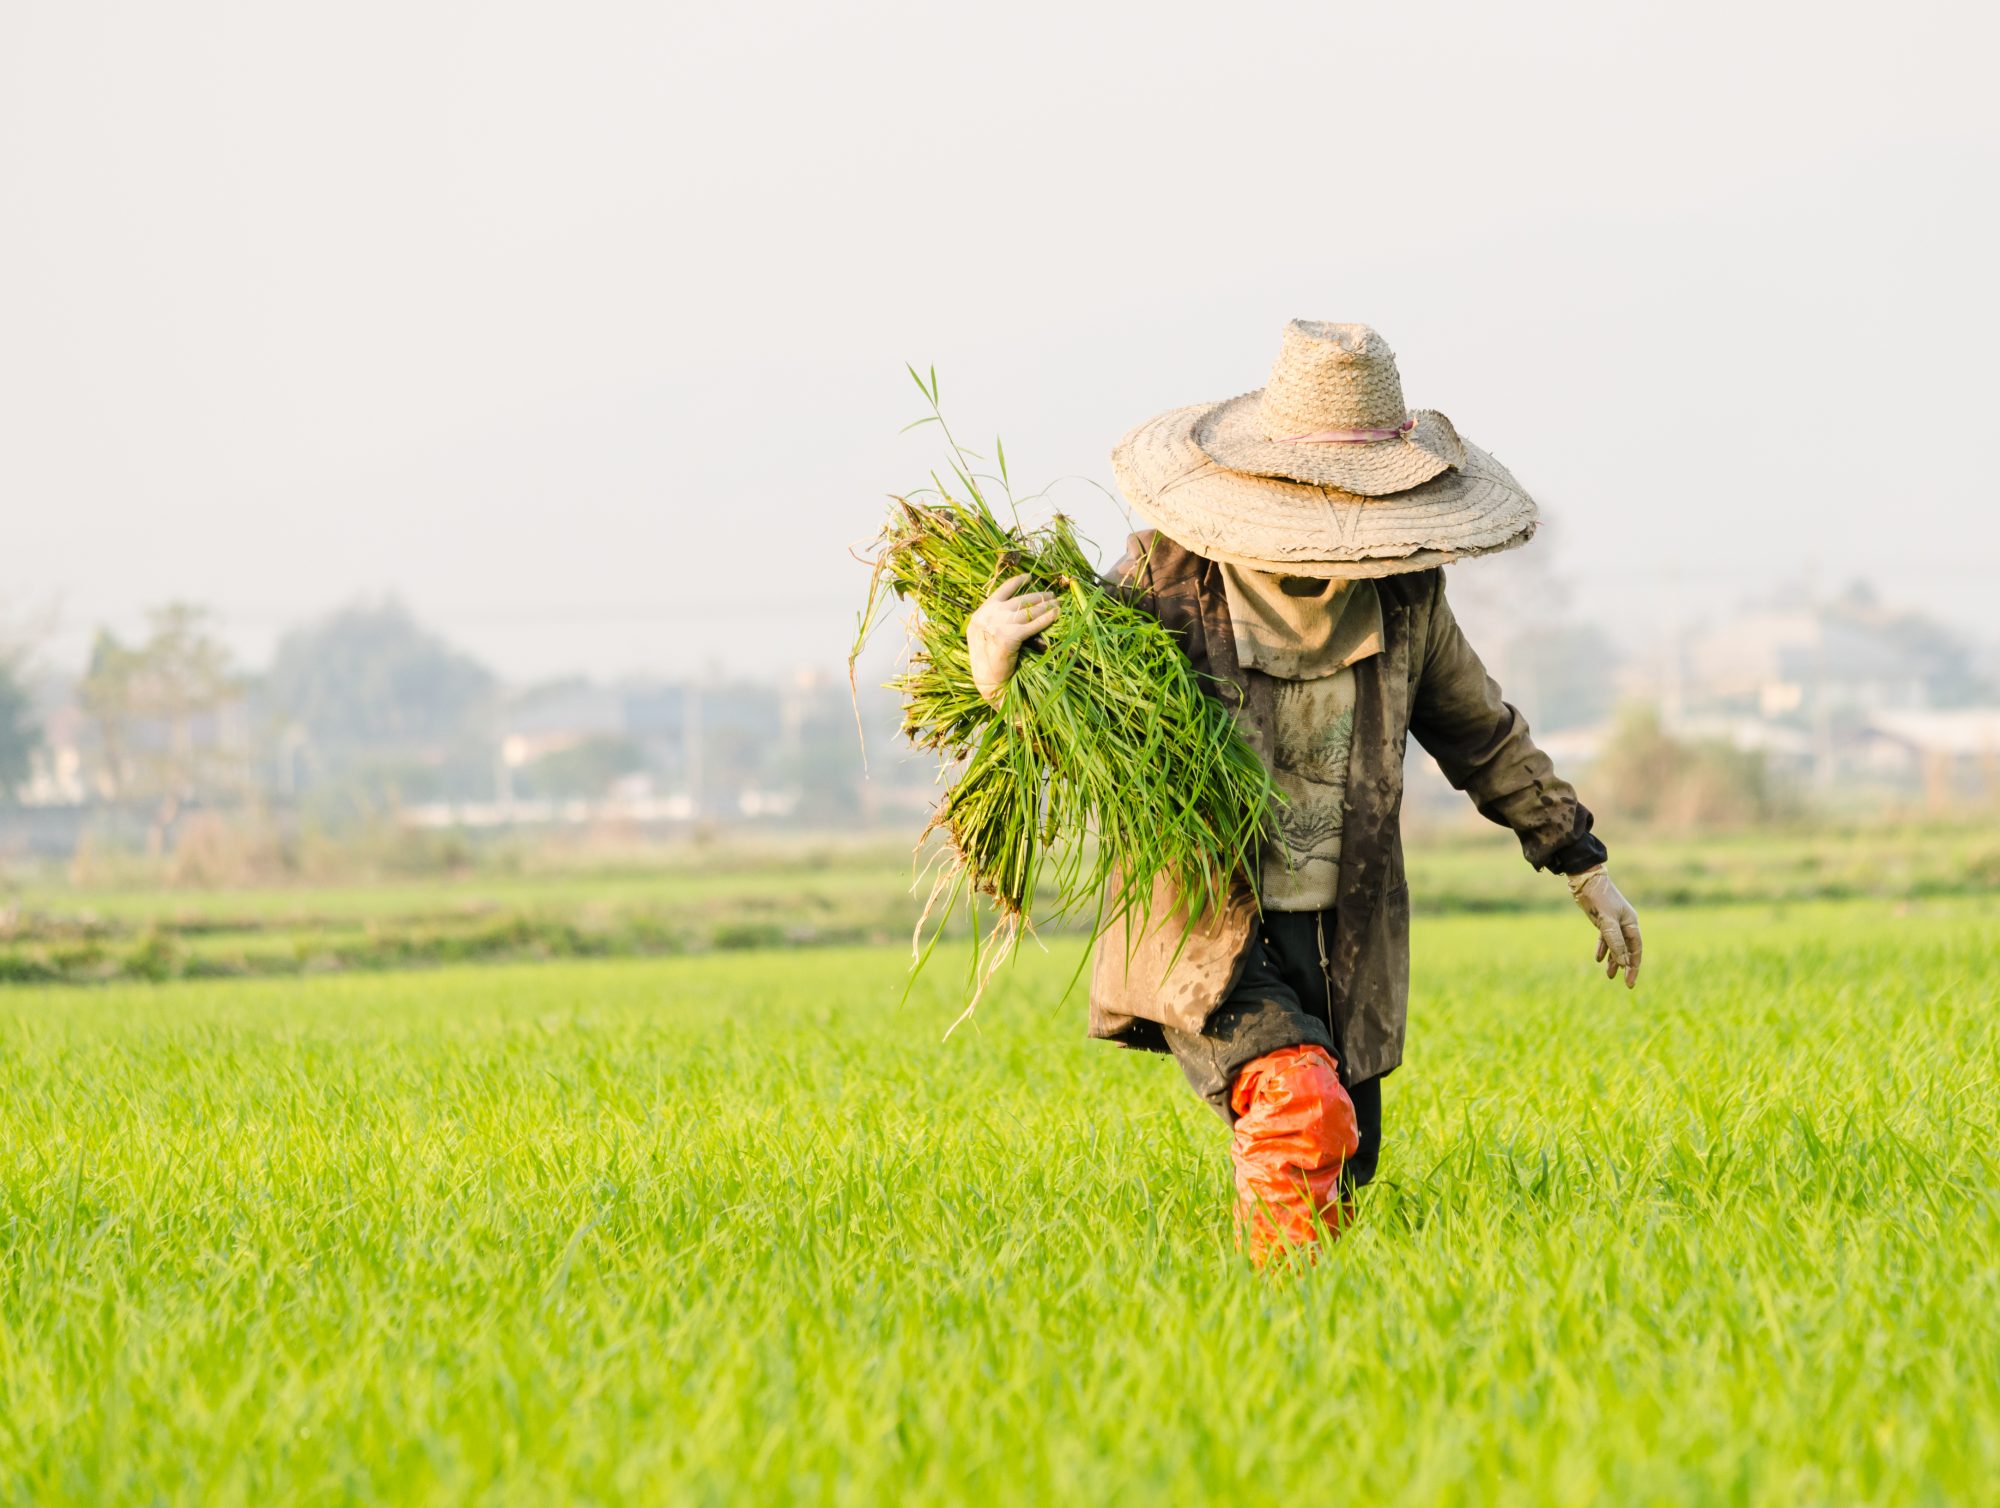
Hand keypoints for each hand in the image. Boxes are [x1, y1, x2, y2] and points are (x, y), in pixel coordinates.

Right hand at [966, 573, 1058, 705]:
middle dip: (1038, 596)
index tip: (1030, 577)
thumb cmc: (987, 664)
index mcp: (981, 613)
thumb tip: (1014, 611)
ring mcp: (998, 625)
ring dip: (1045, 605)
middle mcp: (989, 615)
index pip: (1002, 591)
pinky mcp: (1009, 636)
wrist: (987, 682)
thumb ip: (994, 621)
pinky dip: (1046, 618)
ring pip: (1028, 610)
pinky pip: (1033, 624)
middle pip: (1019, 600)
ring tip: (1057, 603)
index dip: (1017, 582)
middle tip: (1052, 596)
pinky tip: (1055, 614)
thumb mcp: (984, 636)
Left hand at [1566, 865, 1641, 987]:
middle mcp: (1625, 923)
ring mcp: (1614, 922)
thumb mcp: (1607, 922)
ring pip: (1616, 945)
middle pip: (1628, 949)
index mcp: (1631, 923)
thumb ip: (1614, 941)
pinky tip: (1598, 959)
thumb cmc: (1599, 898)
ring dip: (1613, 959)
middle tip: (1622, 982)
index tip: (1630, 982)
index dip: (1633, 966)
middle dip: (1625, 966)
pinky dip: (1603, 948)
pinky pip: (1606, 938)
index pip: (1635, 950)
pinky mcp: (1603, 920)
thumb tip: (1622, 961)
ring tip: (1608, 974)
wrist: (1585, 880)